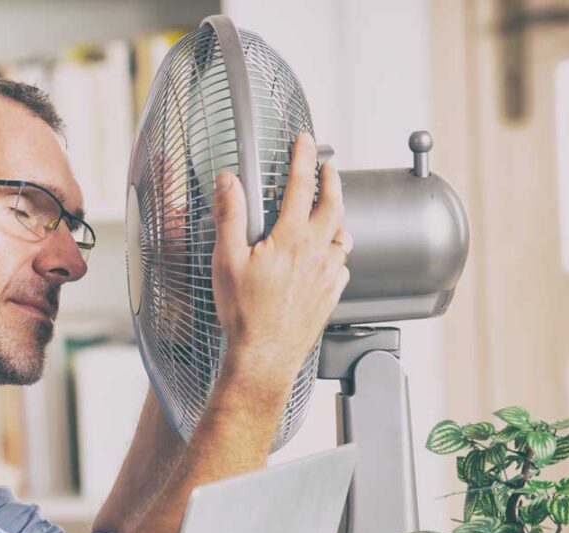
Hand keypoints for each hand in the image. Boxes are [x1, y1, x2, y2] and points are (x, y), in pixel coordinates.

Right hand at [210, 132, 350, 387]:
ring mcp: (328, 274)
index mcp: (291, 238)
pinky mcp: (332, 295)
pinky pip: (343, 265)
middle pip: (333, 205)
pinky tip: (328, 256)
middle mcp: (317, 252)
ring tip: (329, 212)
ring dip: (337, 218)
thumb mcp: (226, 260)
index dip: (303, 158)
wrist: (264, 355)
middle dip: (331, 180)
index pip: (301, 185)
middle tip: (328, 167)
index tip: (305, 141)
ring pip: (342, 236)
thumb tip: (229, 182)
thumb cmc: (244, 313)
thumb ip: (229, 216)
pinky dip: (337, 252)